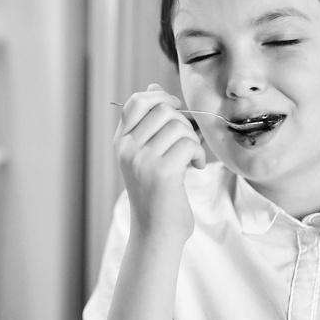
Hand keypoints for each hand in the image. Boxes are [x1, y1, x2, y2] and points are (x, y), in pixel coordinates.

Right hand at [114, 83, 205, 239]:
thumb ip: (150, 123)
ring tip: (190, 158)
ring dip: (192, 140)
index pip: (136, 102)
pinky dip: (197, 154)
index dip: (159, 98)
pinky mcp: (161, 173)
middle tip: (187, 141)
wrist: (156, 232)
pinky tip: (194, 168)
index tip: (175, 108)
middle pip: (162, 110)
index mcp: (121, 142)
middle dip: (182, 122)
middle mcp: (127, 148)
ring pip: (178, 126)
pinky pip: (188, 143)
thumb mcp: (147, 153)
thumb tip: (154, 86)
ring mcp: (141, 160)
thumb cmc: (157, 193)